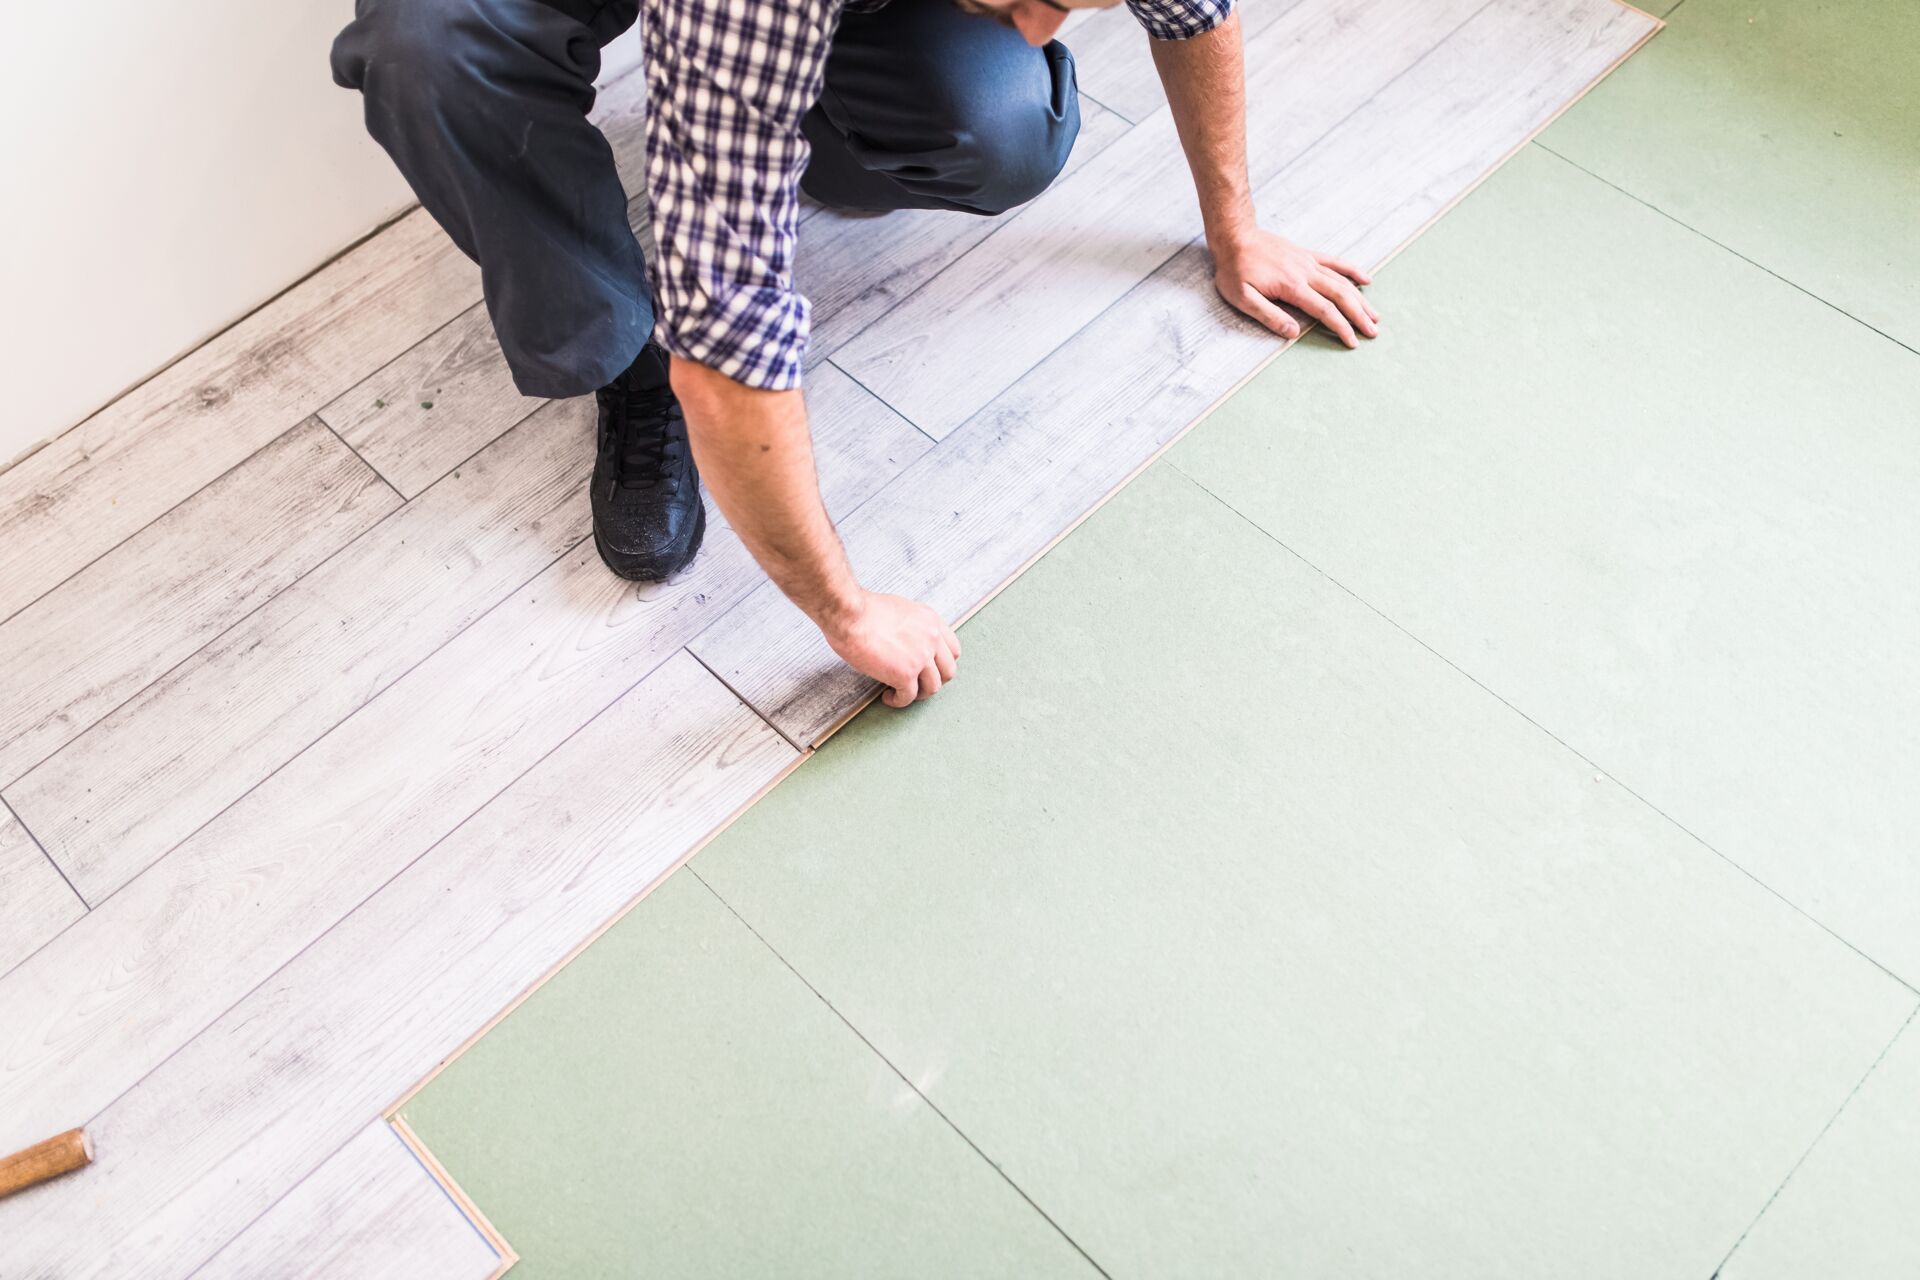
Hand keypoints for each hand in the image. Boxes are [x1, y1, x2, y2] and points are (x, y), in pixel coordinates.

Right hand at [823, 590, 962, 708]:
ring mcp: (921, 657)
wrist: (850, 614)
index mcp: (931, 621)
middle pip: (948, 672)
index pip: (953, 650)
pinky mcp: (905, 674)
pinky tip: (888, 697)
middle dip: (933, 681)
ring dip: (918, 694)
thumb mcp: (900, 609)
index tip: (929, 669)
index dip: (941, 664)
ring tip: (901, 693)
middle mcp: (932, 639)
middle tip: (917, 684)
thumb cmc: (864, 609)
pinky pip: (909, 696)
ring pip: (932, 687)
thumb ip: (912, 626)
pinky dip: (899, 701)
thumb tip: (907, 640)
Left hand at [1211, 227, 1378, 347]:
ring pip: (1342, 281)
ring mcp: (1308, 262)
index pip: (1324, 310)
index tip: (1352, 341)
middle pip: (1340, 296)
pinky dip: (1352, 271)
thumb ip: (1268, 315)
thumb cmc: (1234, 270)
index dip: (1341, 327)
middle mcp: (1305, 273)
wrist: (1235, 237)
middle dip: (1359, 315)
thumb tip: (1293, 333)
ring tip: (1374, 315)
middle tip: (1373, 332)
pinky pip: (1335, 263)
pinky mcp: (1306, 255)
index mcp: (1292, 286)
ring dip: (1360, 299)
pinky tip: (1366, 279)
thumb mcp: (1242, 298)